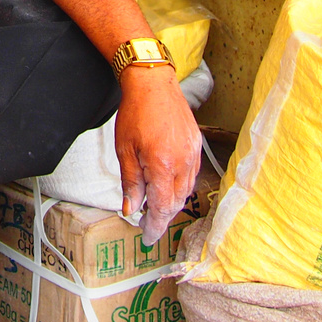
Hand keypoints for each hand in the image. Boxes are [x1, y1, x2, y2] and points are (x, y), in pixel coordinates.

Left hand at [114, 64, 200, 244]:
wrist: (153, 84)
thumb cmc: (135, 113)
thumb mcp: (125, 151)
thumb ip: (130, 183)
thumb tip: (130, 210)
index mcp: (163, 166)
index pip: (162, 208)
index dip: (154, 226)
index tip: (147, 238)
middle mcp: (183, 163)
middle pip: (176, 203)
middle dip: (162, 218)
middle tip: (148, 225)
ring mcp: (193, 154)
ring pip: (186, 191)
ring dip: (172, 203)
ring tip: (156, 208)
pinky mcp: (196, 145)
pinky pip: (191, 175)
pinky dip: (180, 187)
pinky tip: (169, 187)